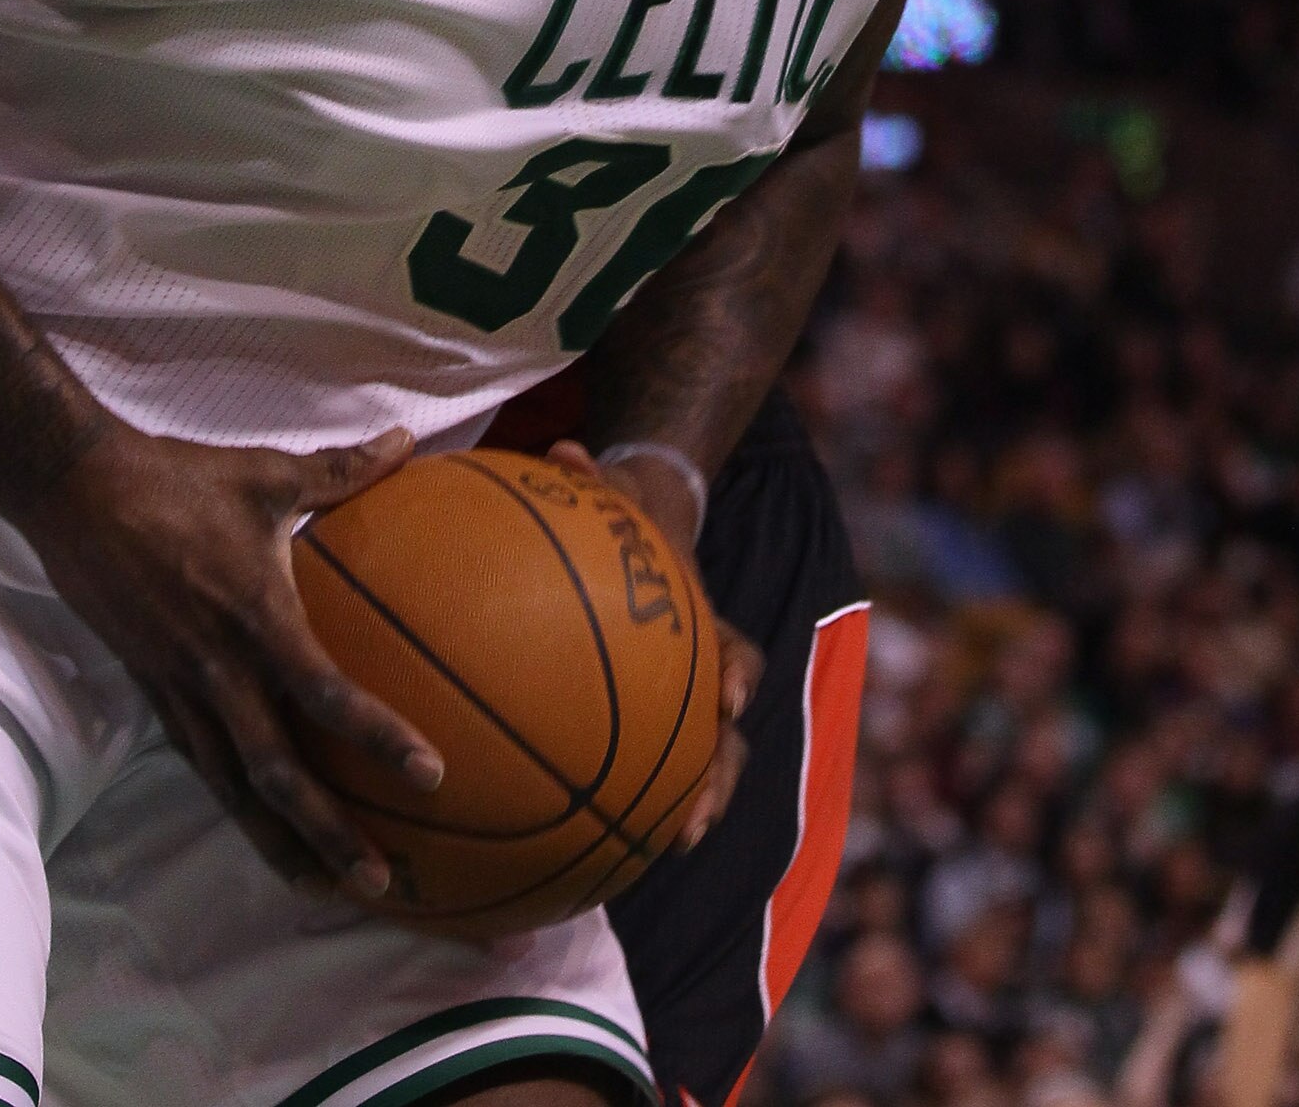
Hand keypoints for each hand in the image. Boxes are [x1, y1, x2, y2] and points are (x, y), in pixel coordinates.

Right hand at [20, 417, 443, 895]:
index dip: (378, 738)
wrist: (76, 494)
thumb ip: (341, 469)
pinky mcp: (153, 691)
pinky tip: (260, 827)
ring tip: (322, 887)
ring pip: (233, 786)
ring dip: (279, 841)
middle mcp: (219, 670)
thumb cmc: (178, 480)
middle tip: (380, 881)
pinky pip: (200, 762)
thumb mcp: (266, 472)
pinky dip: (234, 803)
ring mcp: (181, 688)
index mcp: (255, 619)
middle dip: (328, 833)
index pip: (326, 693)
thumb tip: (405, 441)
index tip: (431, 776)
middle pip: (278, 774)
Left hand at [549, 441, 758, 849]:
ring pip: (702, 766)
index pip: (734, 655)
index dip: (736, 677)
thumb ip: (593, 479)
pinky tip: (590, 839)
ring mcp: (683, 705)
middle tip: (692, 823)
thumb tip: (563, 452)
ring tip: (668, 847)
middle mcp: (704, 673)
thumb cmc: (622, 516)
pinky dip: (634, 802)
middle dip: (716, 779)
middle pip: (726, 737)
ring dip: (692, 806)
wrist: (642, 533)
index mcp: (703, 624)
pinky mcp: (650, 723)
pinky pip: (649, 769)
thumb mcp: (614, 492)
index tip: (728, 701)